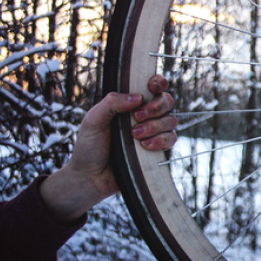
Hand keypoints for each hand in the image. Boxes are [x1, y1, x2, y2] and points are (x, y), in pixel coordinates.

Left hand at [39, 75, 176, 224]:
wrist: (91, 177)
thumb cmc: (89, 147)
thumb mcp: (93, 120)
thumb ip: (112, 103)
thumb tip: (137, 97)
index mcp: (129, 104)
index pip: (152, 86)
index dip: (158, 83)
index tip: (152, 87)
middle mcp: (144, 115)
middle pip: (167, 101)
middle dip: (156, 107)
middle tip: (138, 116)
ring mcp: (153, 132)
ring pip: (170, 120)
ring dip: (154, 126)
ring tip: (134, 136)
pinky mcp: (158, 149)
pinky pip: (171, 139)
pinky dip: (159, 141)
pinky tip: (144, 147)